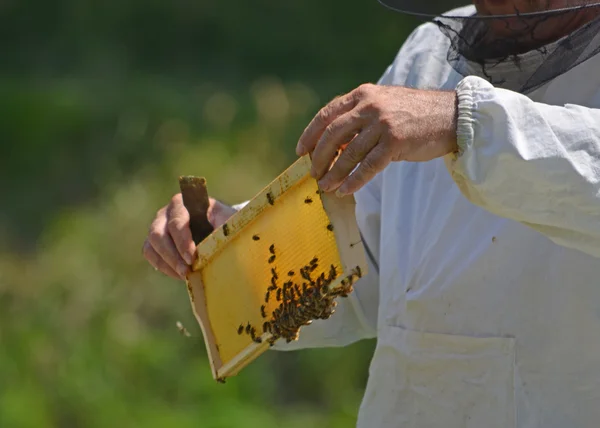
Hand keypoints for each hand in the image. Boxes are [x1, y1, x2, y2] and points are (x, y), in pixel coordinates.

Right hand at [142, 194, 236, 279]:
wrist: (219, 228)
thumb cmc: (224, 223)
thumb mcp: (227, 222)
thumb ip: (222, 229)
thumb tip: (219, 242)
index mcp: (184, 203)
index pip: (177, 222)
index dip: (183, 241)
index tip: (192, 258)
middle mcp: (166, 212)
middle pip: (159, 234)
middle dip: (173, 255)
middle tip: (187, 271)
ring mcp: (157, 225)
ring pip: (152, 245)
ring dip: (168, 263)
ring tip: (185, 275)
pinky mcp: (154, 240)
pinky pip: (150, 254)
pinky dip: (163, 266)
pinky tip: (178, 274)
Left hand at [296, 83, 457, 195]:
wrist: (451, 116)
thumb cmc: (414, 114)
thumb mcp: (383, 105)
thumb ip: (359, 118)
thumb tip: (334, 145)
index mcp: (363, 94)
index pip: (327, 114)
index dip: (310, 134)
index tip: (301, 151)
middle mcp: (370, 106)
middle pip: (332, 134)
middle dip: (319, 157)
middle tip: (313, 173)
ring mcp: (383, 123)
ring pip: (349, 153)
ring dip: (334, 172)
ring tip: (326, 186)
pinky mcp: (396, 141)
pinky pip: (369, 166)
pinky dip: (354, 180)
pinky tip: (345, 190)